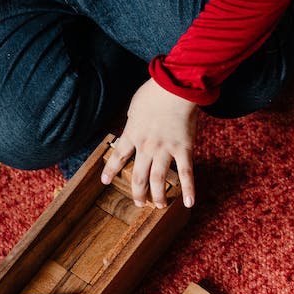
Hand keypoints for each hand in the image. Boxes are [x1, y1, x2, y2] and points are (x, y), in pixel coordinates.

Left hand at [101, 78, 196, 208]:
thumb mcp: (135, 106)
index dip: (111, 170)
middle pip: (139, 176)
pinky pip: (186, 173)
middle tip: (139, 203)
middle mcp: (147, 146)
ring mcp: (165, 149)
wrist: (175, 87)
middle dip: (138, 193)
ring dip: (158, 195)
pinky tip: (189, 203)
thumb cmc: (155, 92)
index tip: (105, 181)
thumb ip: (134, 120)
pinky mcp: (184, 149)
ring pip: (158, 179)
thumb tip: (132, 124)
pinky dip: (188, 189)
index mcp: (133, 134)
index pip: (119, 156)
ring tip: (159, 205)